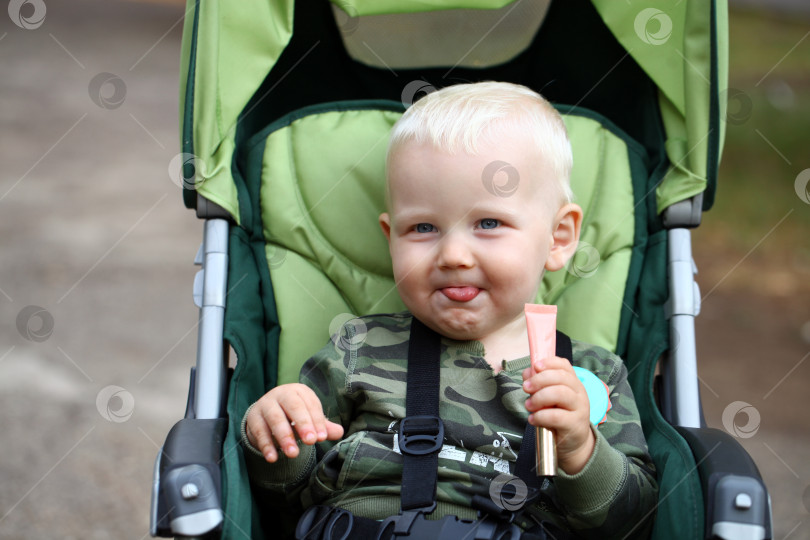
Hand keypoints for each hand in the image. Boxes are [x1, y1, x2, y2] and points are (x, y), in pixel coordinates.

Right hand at [245, 383, 343, 462]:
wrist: (266, 412)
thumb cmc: (294, 415)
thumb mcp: (310, 418)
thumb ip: (323, 426)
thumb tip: (339, 432)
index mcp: (300, 391)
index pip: (310, 404)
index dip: (317, 421)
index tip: (321, 437)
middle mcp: (282, 394)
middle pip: (293, 407)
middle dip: (303, 424)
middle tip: (311, 441)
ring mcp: (266, 404)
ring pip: (275, 418)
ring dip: (284, 437)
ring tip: (293, 454)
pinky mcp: (253, 418)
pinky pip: (259, 431)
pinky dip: (266, 445)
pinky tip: (272, 458)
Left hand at [522, 356, 594, 474]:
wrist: (574, 443)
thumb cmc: (559, 417)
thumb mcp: (550, 399)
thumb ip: (539, 385)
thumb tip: (527, 373)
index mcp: (573, 383)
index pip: (564, 365)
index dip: (549, 363)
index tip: (535, 366)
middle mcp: (579, 393)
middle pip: (561, 378)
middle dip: (539, 380)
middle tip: (526, 388)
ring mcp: (579, 408)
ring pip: (560, 394)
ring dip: (539, 397)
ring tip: (529, 405)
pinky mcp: (575, 425)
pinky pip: (556, 416)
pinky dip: (541, 416)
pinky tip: (533, 419)